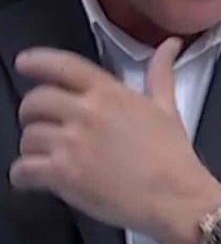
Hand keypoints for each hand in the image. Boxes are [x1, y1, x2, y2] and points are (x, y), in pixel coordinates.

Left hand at [9, 38, 220, 243]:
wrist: (176, 197)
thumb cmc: (173, 155)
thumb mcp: (167, 108)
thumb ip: (160, 74)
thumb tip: (170, 46)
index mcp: (110, 94)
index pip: (62, 65)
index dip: (36, 61)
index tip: (25, 63)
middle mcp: (86, 113)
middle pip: (34, 101)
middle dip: (32, 113)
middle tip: (43, 125)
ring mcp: (71, 144)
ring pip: (27, 137)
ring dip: (32, 148)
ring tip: (48, 157)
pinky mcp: (61, 174)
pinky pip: (21, 169)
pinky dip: (23, 175)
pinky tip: (36, 178)